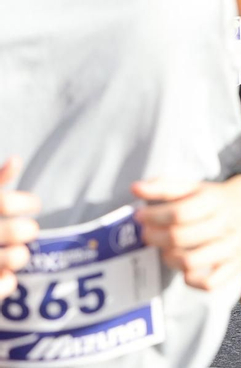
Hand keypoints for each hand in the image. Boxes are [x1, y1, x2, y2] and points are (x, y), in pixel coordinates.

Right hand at [0, 157, 40, 298]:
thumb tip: (16, 160)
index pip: (4, 203)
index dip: (25, 202)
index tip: (34, 205)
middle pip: (12, 231)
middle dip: (24, 230)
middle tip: (29, 230)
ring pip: (11, 257)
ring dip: (18, 256)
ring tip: (18, 253)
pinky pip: (2, 284)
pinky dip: (6, 282)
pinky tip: (7, 277)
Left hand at [133, 175, 240, 291]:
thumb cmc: (215, 199)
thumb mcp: (194, 187)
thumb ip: (164, 187)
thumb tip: (135, 189)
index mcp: (215, 201)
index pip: (179, 212)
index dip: (153, 216)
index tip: (140, 216)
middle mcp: (225, 224)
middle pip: (181, 237)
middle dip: (155, 237)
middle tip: (147, 234)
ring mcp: (232, 247)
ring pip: (191, 261)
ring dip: (169, 258)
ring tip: (165, 250)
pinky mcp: (236, 265)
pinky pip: (210, 283)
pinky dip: (192, 280)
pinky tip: (185, 270)